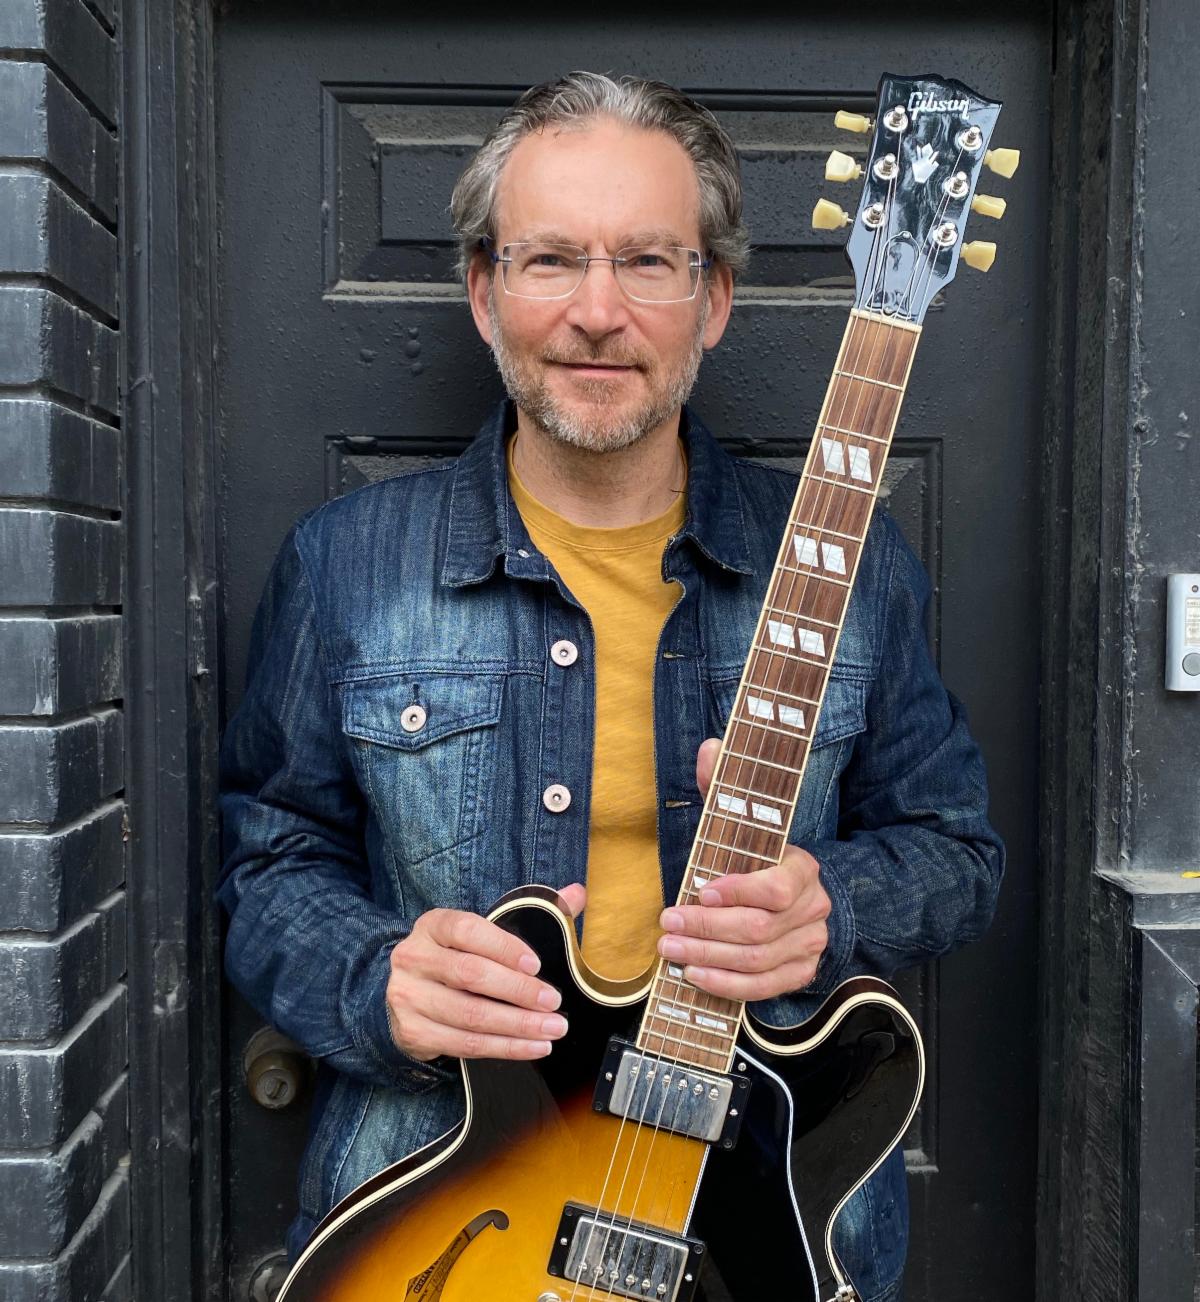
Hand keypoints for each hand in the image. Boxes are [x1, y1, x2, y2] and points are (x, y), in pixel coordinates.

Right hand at [385, 884, 585, 1061]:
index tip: (535, 964)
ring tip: (552, 1029)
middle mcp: (414, 958)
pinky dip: (504, 1048)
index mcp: (433, 926)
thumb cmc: (455, 957)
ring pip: (470, 1015)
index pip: (466, 930)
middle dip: (518, 991)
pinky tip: (532, 1047)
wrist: (406, 993)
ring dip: (517, 1026)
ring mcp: (409, 997)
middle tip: (553, 1002)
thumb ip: (531, 912)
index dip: (503, 946)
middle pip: (470, 974)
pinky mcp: (413, 1032)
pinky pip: (465, 1044)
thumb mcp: (481, 932)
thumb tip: (577, 893)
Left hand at [655, 739, 830, 1000]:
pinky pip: (763, 988)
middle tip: (666, 924)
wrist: (792, 897)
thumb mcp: (740, 822)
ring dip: (708, 956)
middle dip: (706, 927)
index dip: (738, 892)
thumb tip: (711, 748)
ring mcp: (810, 946)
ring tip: (670, 949)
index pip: (778, 887)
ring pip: (757, 960)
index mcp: (803, 869)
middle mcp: (814, 910)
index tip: (698, 889)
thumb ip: (725, 787)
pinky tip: (695, 974)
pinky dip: (726, 984)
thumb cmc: (754, 859)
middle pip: (759, 928)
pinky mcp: (800, 973)